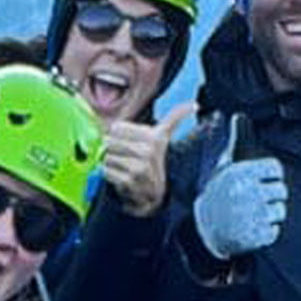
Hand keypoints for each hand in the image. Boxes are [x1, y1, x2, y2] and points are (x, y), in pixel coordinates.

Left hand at [100, 102, 195, 217]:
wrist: (156, 195)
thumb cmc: (155, 161)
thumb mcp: (165, 136)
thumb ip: (176, 117)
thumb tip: (195, 105)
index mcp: (154, 137)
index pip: (116, 127)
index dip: (117, 135)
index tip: (127, 142)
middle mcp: (148, 151)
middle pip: (109, 141)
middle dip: (112, 149)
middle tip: (125, 157)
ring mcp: (139, 167)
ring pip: (107, 156)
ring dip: (111, 163)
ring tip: (124, 167)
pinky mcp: (129, 181)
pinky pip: (106, 170)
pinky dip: (109, 174)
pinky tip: (121, 177)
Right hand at [191, 114, 285, 259]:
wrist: (203, 228)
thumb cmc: (220, 191)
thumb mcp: (227, 164)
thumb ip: (239, 139)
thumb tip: (240, 114)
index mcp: (241, 173)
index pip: (275, 169)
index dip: (269, 176)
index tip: (257, 181)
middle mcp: (245, 193)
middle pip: (281, 191)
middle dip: (270, 196)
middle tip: (253, 201)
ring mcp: (249, 216)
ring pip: (279, 212)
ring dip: (269, 215)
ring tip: (252, 214)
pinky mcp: (252, 237)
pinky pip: (274, 232)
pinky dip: (265, 232)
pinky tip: (251, 228)